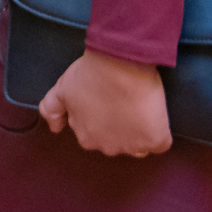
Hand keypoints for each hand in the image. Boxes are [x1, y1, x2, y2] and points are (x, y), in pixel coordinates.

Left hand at [41, 48, 171, 156]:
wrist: (118, 63)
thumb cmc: (90, 74)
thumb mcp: (61, 89)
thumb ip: (51, 110)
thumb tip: (55, 129)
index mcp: (85, 137)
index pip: (96, 136)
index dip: (103, 119)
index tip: (107, 102)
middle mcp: (107, 147)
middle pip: (116, 143)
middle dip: (119, 127)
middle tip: (122, 102)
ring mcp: (132, 146)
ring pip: (138, 146)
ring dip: (139, 131)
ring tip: (139, 107)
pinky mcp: (154, 140)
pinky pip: (160, 143)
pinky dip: (159, 132)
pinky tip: (154, 115)